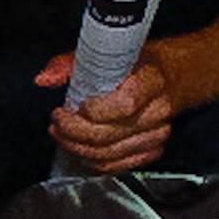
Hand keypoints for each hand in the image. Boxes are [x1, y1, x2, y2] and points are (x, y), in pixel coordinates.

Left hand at [36, 49, 178, 175]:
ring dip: (78, 148)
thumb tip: (45, 78)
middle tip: (57, 123)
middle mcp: (157, 110)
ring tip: (63, 135)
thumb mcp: (107, 53)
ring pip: (109, 154)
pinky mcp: (153, 150)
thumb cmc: (138, 64)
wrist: (172, 76)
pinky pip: (117, 165)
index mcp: (151, 80)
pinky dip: (93, 160)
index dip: (92, 111)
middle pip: (109, 134)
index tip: (69, 106)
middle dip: (73, 132)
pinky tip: (81, 148)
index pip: (124, 104)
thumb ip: (70, 63)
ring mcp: (157, 133)